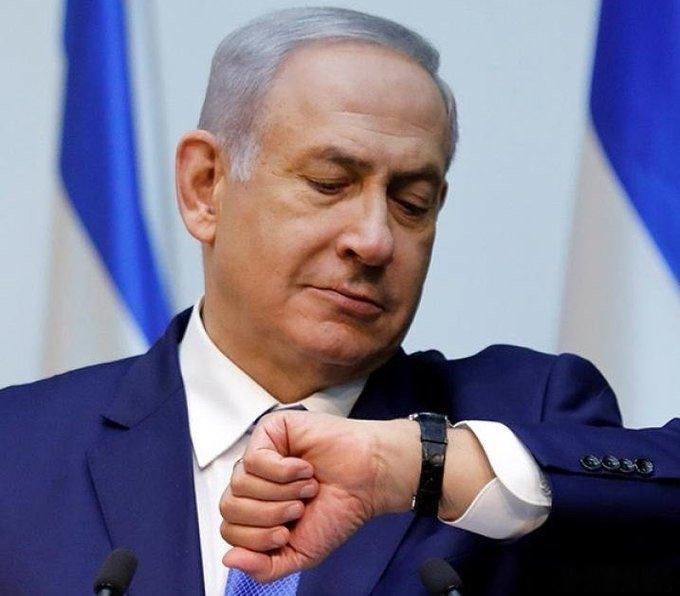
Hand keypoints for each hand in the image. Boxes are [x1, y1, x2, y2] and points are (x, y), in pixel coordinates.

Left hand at [219, 411, 420, 581]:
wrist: (367, 480)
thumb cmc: (339, 508)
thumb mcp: (300, 553)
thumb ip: (265, 567)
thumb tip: (229, 560)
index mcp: (256, 508)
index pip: (229, 530)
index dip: (258, 537)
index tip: (288, 531)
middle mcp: (253, 480)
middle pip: (230, 507)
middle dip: (270, 515)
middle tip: (300, 507)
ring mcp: (259, 454)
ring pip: (241, 484)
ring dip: (281, 492)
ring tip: (307, 486)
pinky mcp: (269, 431)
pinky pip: (254, 460)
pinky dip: (283, 471)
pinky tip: (304, 468)